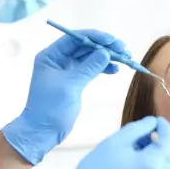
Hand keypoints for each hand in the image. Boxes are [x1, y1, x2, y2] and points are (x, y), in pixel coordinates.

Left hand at [2, 30, 127, 164]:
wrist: (44, 131)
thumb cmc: (49, 107)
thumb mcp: (70, 85)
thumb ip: (89, 67)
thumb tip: (106, 53)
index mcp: (51, 56)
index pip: (75, 39)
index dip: (95, 37)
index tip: (113, 41)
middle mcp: (59, 59)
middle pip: (85, 46)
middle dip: (105, 47)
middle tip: (124, 49)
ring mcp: (68, 70)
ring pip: (91, 57)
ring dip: (108, 57)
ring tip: (125, 59)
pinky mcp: (76, 80)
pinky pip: (93, 68)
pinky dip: (104, 67)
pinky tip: (116, 70)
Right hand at [50, 116, 169, 168]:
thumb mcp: (116, 141)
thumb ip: (138, 128)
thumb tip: (153, 122)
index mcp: (153, 164)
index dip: (166, 128)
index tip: (157, 121)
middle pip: (169, 157)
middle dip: (161, 144)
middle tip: (143, 137)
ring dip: (156, 160)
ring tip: (135, 155)